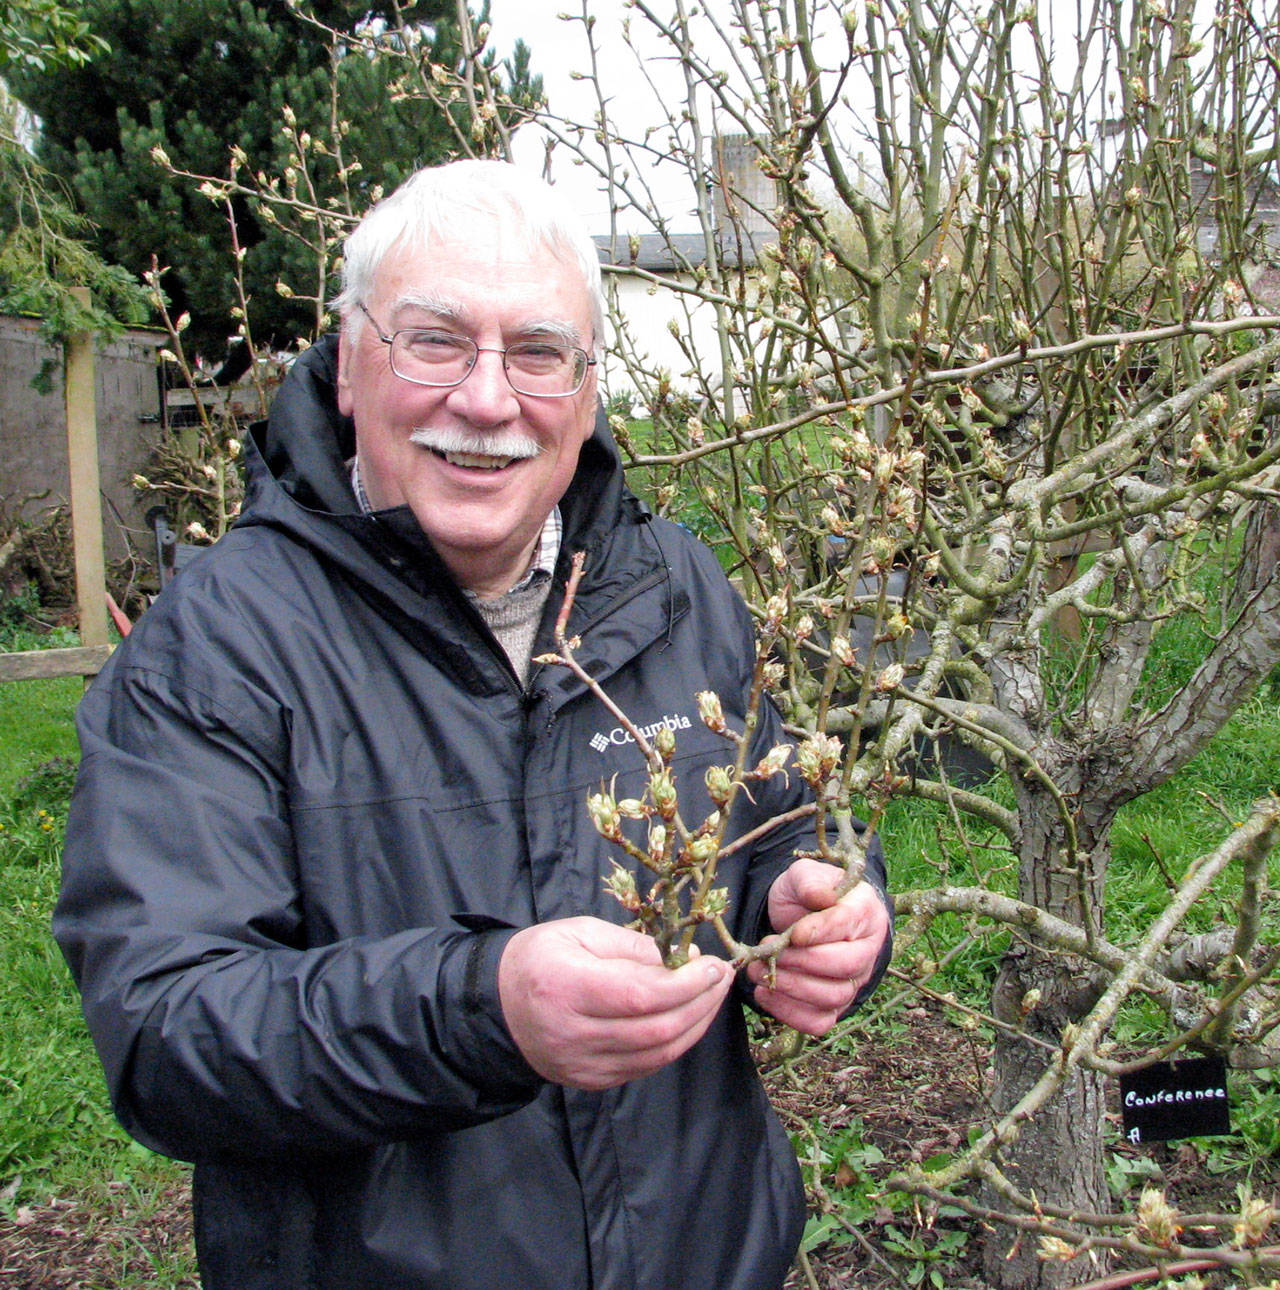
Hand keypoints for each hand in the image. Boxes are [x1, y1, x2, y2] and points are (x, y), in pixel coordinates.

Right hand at [498, 917, 733, 1089]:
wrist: (499, 1007)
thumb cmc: (541, 958)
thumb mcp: (580, 932)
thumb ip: (632, 945)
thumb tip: (685, 960)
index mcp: (566, 987)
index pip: (640, 995)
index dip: (686, 984)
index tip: (714, 965)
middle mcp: (573, 1033)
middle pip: (655, 1029)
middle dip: (700, 1003)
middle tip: (723, 978)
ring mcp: (581, 1064)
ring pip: (656, 1054)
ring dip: (695, 1025)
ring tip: (712, 996)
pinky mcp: (590, 1081)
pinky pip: (645, 1067)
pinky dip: (674, 1043)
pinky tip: (687, 1018)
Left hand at [748, 858, 890, 1035]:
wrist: (801, 916)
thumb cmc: (807, 894)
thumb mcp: (803, 876)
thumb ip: (810, 882)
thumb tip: (820, 897)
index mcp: (865, 910)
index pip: (848, 924)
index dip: (821, 931)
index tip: (794, 934)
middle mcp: (867, 950)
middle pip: (846, 966)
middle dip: (802, 962)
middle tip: (769, 951)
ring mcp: (854, 981)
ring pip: (833, 997)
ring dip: (792, 988)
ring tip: (759, 971)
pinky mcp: (835, 1005)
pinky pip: (819, 1021)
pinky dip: (790, 1013)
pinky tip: (765, 994)